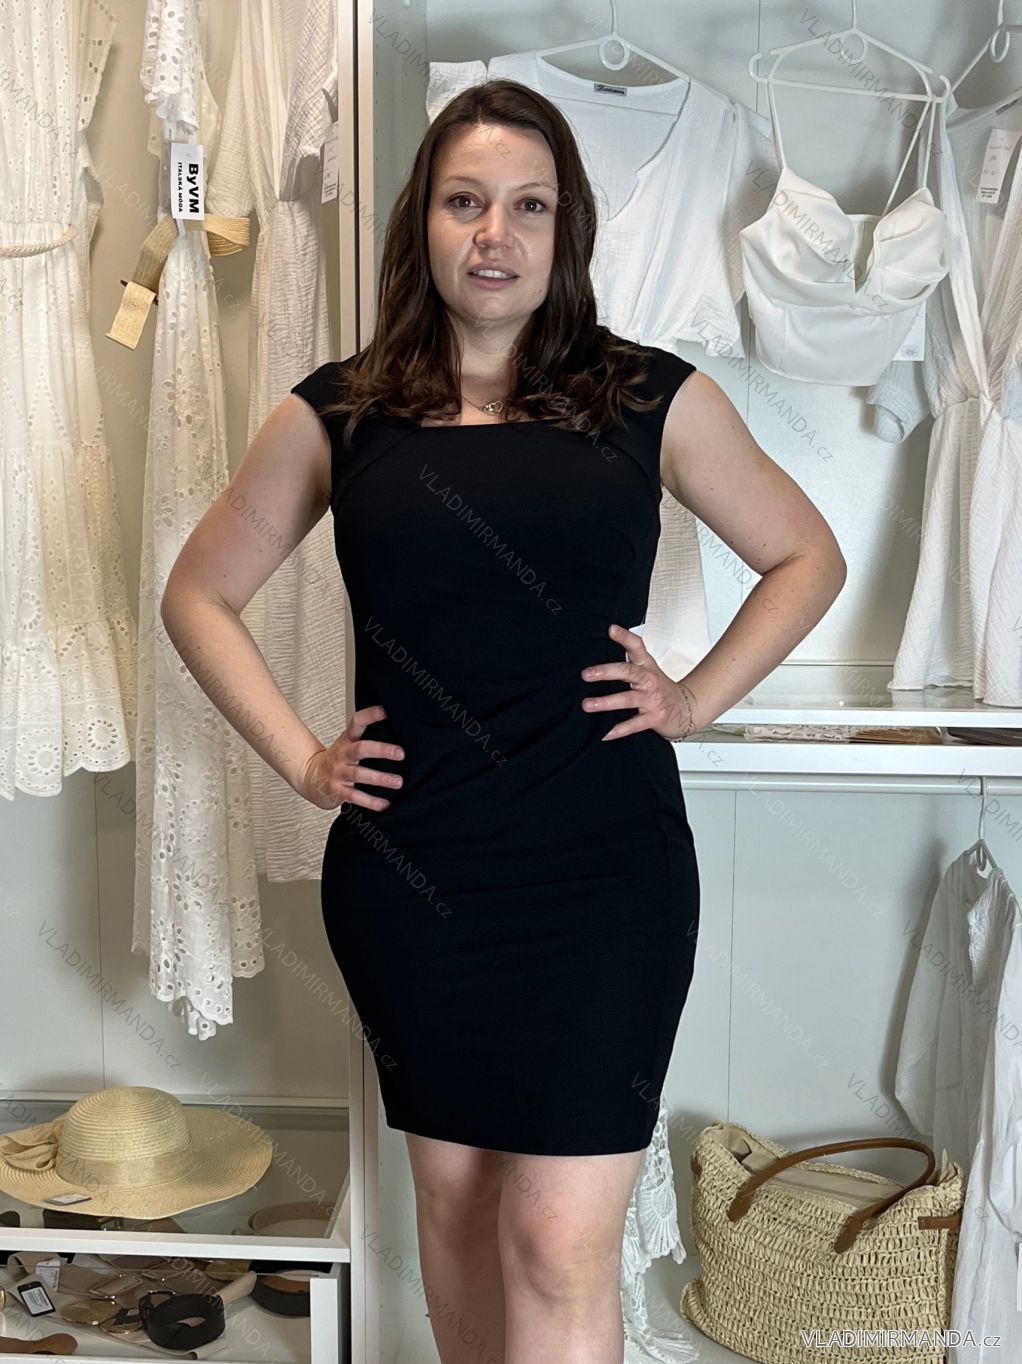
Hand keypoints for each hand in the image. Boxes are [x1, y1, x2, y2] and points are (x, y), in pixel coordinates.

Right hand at [298, 705, 404, 810]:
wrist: (309, 777)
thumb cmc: (337, 760)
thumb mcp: (348, 745)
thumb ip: (367, 739)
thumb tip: (399, 734)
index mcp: (347, 740)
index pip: (357, 722)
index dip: (370, 715)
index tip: (386, 711)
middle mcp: (342, 754)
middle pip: (360, 749)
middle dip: (381, 750)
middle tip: (401, 753)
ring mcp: (338, 773)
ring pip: (358, 774)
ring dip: (380, 778)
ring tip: (398, 782)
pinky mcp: (336, 791)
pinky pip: (354, 797)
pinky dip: (370, 802)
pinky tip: (385, 804)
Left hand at [580, 623, 696, 741]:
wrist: (687, 710)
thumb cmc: (661, 689)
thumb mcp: (648, 670)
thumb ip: (628, 661)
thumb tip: (600, 657)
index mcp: (646, 666)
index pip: (637, 647)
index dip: (625, 637)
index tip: (611, 630)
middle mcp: (649, 680)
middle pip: (629, 672)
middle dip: (607, 672)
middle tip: (586, 674)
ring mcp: (652, 700)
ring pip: (628, 699)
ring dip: (606, 702)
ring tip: (588, 704)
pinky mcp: (654, 718)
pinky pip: (633, 724)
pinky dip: (618, 730)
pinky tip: (604, 734)